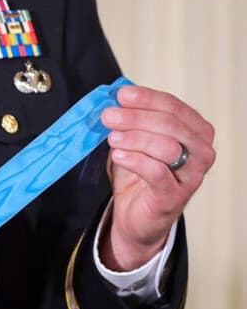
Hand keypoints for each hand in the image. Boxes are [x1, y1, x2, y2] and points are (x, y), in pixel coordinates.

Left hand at [100, 85, 214, 270]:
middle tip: (108, 116)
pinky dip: (135, 160)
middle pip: (170, 124)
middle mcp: (201, 151)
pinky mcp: (174, 196)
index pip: (173, 106)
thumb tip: (116, 96)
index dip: (146, 99)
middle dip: (135, 117)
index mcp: (195, 130)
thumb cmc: (139, 171)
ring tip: (112, 138)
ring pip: (167, 147)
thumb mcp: (135, 139)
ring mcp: (191, 175)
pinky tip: (118, 156)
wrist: (135, 213)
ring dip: (135, 138)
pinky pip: (157, 172)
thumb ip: (131, 118)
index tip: (121, 95)